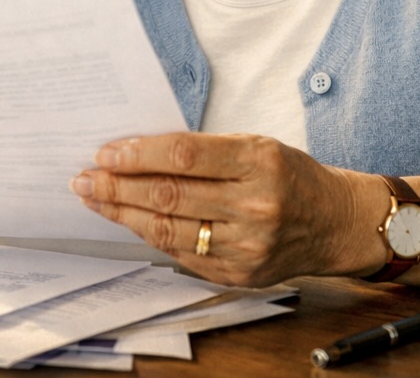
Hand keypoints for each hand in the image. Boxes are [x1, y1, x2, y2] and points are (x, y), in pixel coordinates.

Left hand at [69, 132, 368, 286]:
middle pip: (169, 195)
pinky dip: (151, 236)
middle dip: (118, 187)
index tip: (106, 152)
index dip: (139, 153)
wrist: (334, 223)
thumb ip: (205, 151)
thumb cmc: (292, 176)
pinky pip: (182, 255)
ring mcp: (246, 245)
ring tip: (95, 200)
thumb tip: (140, 153)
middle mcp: (254, 206)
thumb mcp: (257, 146)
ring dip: (123, 214)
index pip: (184, 154)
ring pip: (168, 230)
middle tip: (85, 179)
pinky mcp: (238, 273)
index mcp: (259, 162)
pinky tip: (131, 222)